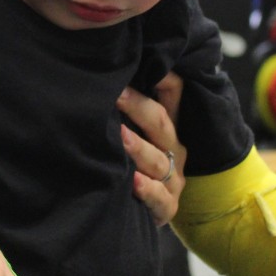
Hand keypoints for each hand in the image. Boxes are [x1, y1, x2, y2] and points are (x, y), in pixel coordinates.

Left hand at [118, 73, 186, 225]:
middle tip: (115, 94)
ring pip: (158, 160)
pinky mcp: (166, 206)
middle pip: (161, 124)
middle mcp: (173, 149)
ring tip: (121, 137)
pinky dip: (147, 189)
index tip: (139, 63)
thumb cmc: (129, 166)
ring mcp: (172, 179)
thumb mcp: (132, 135)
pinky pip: (159, 197)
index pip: (173, 94)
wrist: (141, 212)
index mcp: (166, 128)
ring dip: (139, 149)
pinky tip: (133, 181)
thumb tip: (102, 77)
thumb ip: (123, 110)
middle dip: (138, 107)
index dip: (163, 78)